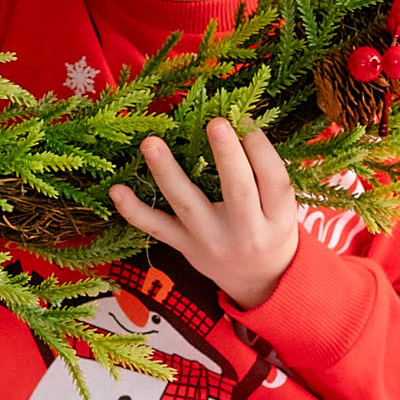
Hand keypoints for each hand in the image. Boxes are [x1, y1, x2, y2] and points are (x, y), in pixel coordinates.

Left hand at [110, 118, 299, 309]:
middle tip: (216, 123)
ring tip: (151, 144)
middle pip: (238, 191)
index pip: (274, 180)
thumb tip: (242, 122)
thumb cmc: (270, 229)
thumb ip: (267, 172)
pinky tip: (117, 190)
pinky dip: (134, 211)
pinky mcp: (185, 246)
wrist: (258, 281)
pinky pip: (157, 228)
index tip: (244, 119)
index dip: (261, 149)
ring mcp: (211, 240)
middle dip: (227, 156)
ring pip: (188, 205)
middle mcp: (247, 232)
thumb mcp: (282, 207)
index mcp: (278, 218)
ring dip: (167, 173)